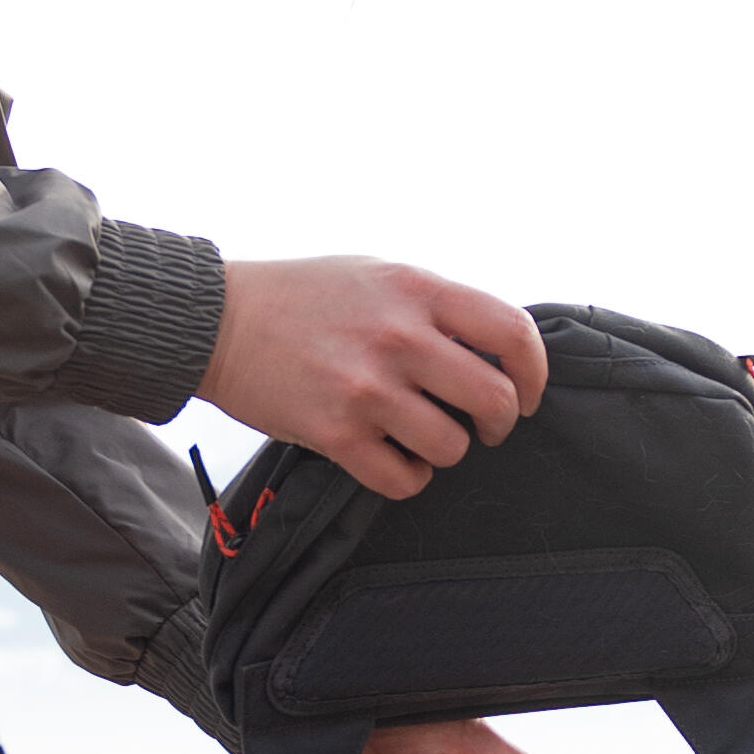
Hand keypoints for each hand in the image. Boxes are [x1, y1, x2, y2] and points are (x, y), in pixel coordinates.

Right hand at [203, 257, 547, 500]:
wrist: (218, 322)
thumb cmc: (303, 296)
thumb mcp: (378, 274)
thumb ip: (434, 306)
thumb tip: (490, 351)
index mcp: (416, 290)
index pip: (512, 332)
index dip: (535, 372)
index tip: (527, 393)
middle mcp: (398, 338)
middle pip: (495, 400)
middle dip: (500, 423)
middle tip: (485, 426)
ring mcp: (367, 389)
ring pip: (453, 447)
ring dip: (447, 450)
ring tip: (423, 436)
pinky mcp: (335, 434)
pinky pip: (404, 479)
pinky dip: (409, 477)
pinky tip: (393, 457)